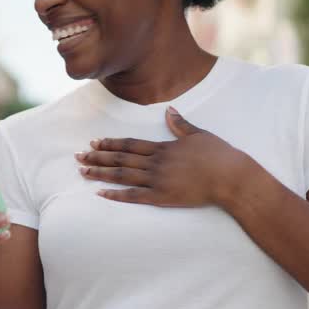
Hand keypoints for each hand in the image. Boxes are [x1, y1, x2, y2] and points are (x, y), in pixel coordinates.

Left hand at [76, 106, 253, 207]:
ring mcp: (158, 181)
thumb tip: (169, 110)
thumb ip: (180, 124)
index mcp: (163, 147)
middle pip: (120, 159)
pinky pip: (134, 196)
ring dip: (101, 173)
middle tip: (77, 157)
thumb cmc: (219, 155)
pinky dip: (116, 195)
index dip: (110, 144)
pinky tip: (101, 193)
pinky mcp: (163, 198)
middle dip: (97, 157)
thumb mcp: (198, 134)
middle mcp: (156, 162)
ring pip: (122, 176)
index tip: (94, 143)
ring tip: (83, 172)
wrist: (231, 178)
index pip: (130, 144)